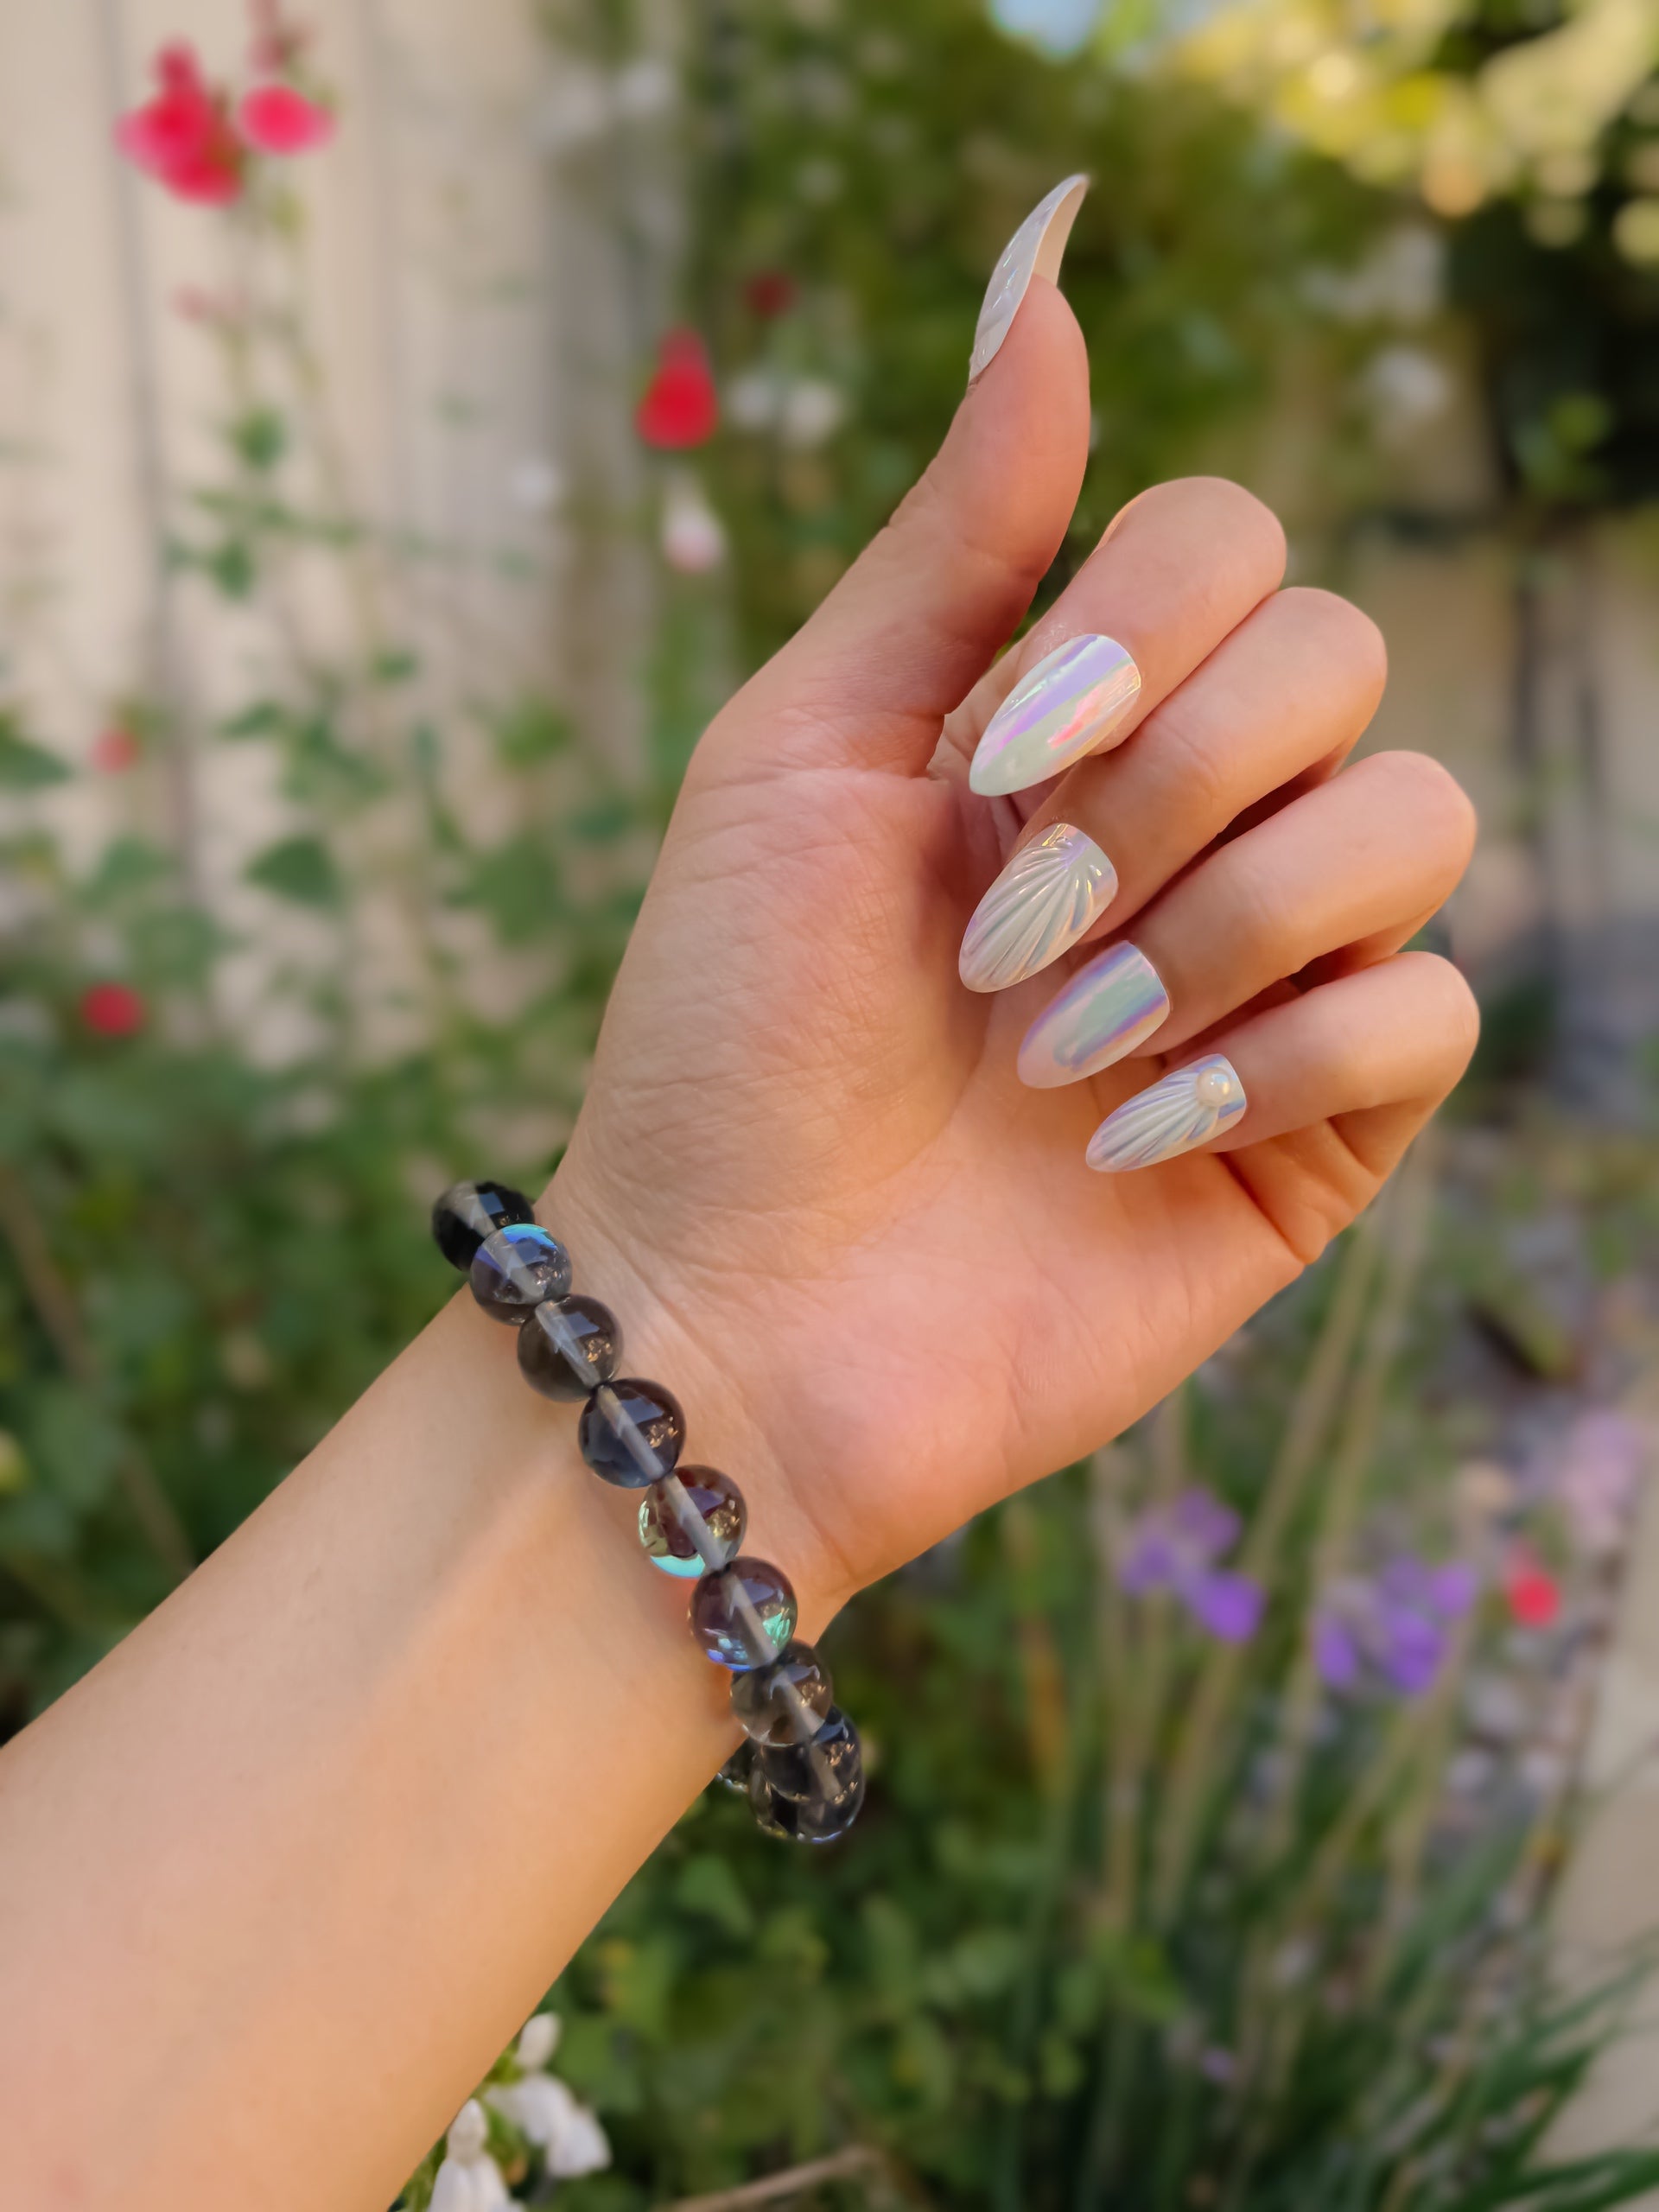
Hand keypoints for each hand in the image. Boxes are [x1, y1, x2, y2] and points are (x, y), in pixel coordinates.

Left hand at [550, 277, 1476, 1624]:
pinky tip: (1127, 1138)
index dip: (1137, 628)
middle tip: (1005, 933)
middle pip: (1340, 654)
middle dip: (1170, 783)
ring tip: (1057, 1049)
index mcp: (1070, 716)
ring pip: (1414, 824)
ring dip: (1223, 923)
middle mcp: (1188, 822)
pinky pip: (1429, 1015)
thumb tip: (1050, 259)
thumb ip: (953, 530)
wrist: (734, 1311)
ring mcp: (1263, 975)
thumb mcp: (807, 746)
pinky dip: (1281, 1060)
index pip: (1232, 538)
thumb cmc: (729, 1034)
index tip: (986, 764)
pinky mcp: (1318, 1127)